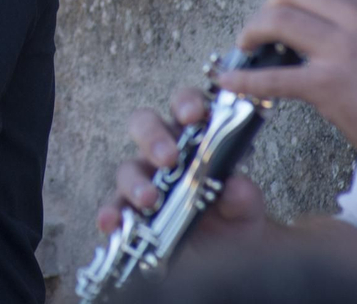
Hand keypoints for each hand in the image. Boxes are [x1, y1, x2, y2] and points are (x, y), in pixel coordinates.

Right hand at [98, 86, 268, 248]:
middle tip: (167, 158)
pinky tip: (110, 221)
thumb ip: (243, 195)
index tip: (193, 115)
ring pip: (128, 168)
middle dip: (153, 137)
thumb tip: (235, 186)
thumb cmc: (234, 215)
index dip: (186, 103)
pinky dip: (110, 213)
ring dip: (134, 181)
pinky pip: (114, 207)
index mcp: (194, 137)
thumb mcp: (246, 206)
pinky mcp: (131, 211)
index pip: (185, 105)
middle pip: (145, 125)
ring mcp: (144, 180)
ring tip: (149, 199)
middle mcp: (164, 152)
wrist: (229, 253)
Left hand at [216, 0, 356, 173]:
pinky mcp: (328, 86)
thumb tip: (327, 13)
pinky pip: (273, 77)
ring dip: (252, 30)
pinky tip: (228, 81)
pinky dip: (244, 79)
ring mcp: (343, 51)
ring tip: (248, 43)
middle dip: (270, 1)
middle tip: (266, 21)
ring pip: (277, 20)